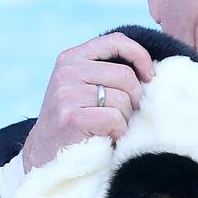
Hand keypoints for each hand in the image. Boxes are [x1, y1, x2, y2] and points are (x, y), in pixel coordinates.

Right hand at [22, 32, 155, 170]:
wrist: (46, 155)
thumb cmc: (76, 122)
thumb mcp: (84, 87)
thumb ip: (107, 73)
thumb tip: (151, 72)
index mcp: (72, 58)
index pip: (116, 41)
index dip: (140, 57)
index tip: (150, 78)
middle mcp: (67, 71)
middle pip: (126, 76)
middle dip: (133, 100)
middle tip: (123, 116)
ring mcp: (67, 94)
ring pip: (123, 100)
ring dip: (124, 120)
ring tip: (109, 128)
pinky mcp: (72, 117)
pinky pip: (115, 119)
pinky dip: (118, 132)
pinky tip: (106, 137)